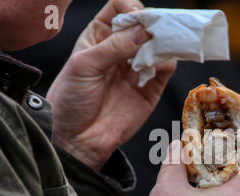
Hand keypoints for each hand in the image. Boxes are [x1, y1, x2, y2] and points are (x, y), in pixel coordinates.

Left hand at [47, 0, 175, 170]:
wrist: (78, 139)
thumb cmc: (71, 99)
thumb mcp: (84, 66)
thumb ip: (113, 47)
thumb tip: (144, 30)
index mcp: (100, 37)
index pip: (120, 9)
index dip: (130, 7)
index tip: (136, 16)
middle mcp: (121, 50)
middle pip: (143, 25)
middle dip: (151, 24)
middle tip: (155, 30)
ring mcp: (137, 69)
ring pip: (158, 45)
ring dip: (163, 42)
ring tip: (161, 46)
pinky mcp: (150, 89)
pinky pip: (165, 70)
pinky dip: (168, 63)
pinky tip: (161, 64)